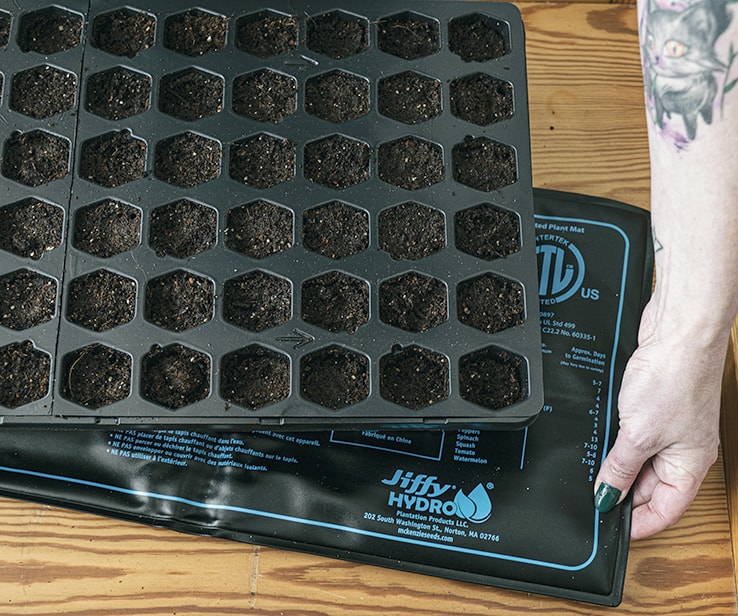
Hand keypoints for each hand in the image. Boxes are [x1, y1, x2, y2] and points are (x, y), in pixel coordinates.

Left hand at [593, 300, 723, 538]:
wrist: (679, 331)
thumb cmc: (674, 378)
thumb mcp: (638, 434)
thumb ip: (620, 467)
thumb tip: (607, 495)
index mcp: (690, 465)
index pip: (666, 510)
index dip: (639, 524)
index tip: (610, 529)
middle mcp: (684, 449)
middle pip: (652, 488)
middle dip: (623, 495)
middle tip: (593, 499)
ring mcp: (669, 427)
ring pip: (641, 461)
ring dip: (617, 468)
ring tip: (592, 473)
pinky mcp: (654, 406)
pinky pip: (634, 436)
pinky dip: (617, 443)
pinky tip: (600, 443)